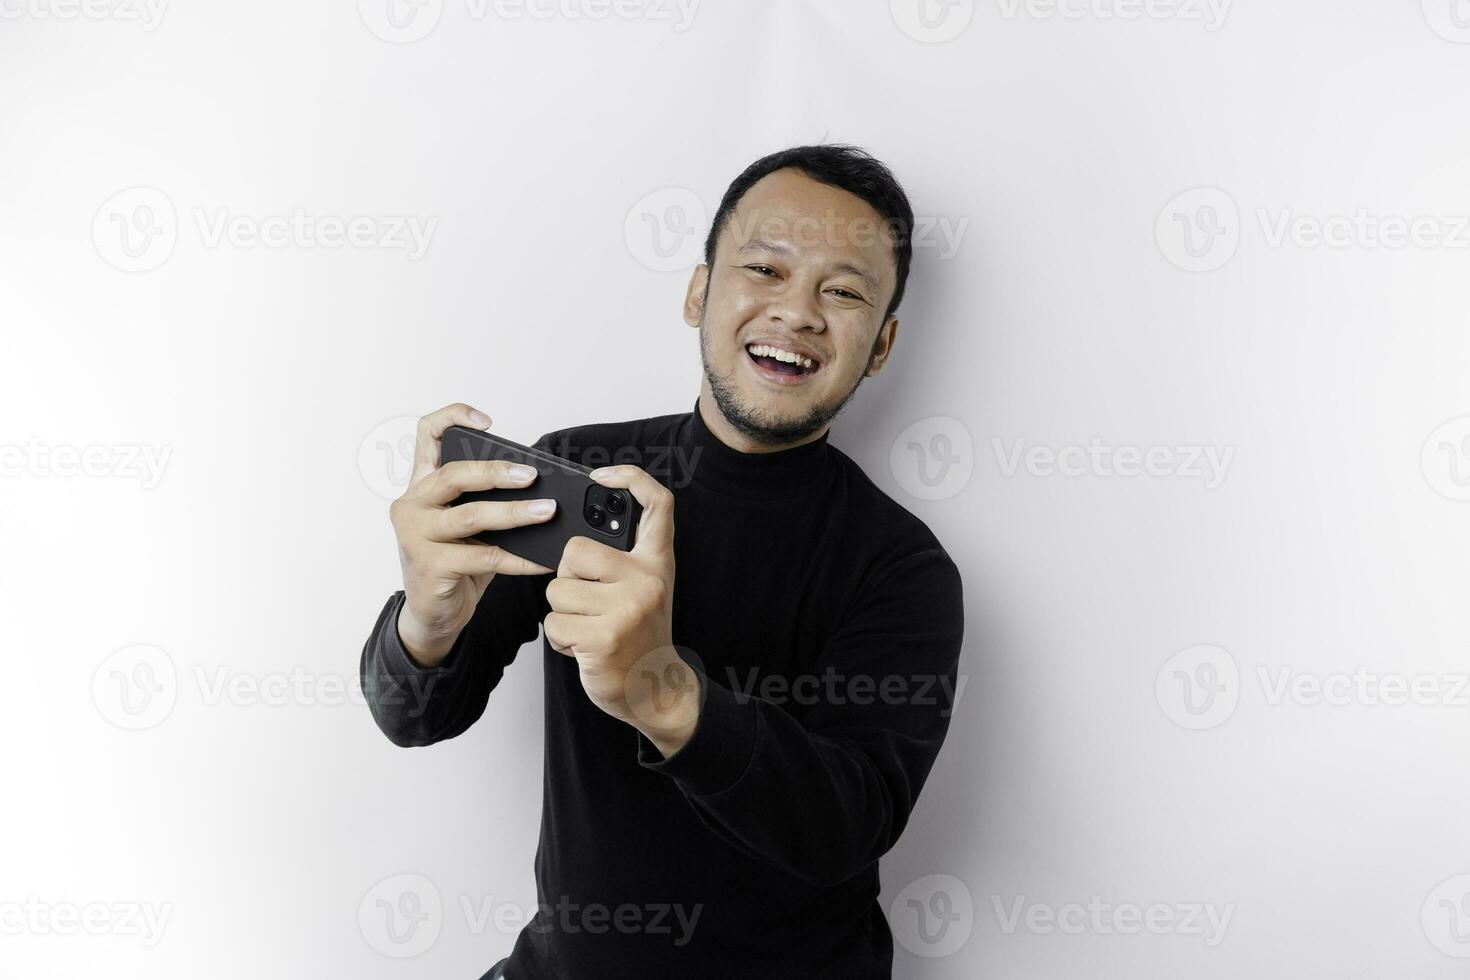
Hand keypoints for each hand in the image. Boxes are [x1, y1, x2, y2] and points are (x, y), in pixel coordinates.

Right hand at [389, 403, 557, 666]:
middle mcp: (412, 504)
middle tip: (532, 475)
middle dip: (496, 472)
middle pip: (453, 474)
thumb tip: (539, 488)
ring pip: (471, 516)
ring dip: (514, 513)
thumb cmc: (453, 562)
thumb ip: (486, 501)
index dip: (453, 417)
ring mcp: (416, 535)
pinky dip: (519, 559)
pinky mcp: (430, 566)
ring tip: (547, 511)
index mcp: (421, 484)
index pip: (427, 434)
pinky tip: (542, 560)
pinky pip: (485, 557)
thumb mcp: (467, 525)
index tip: (487, 422)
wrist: (432, 613)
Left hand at [542, 465, 699, 756]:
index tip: (600, 476)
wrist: (657, 690)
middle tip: (590, 603)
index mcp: (656, 562)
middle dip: (567, 579)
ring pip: (557, 590)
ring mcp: (627, 608)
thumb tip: (575, 538)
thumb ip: (622, 560)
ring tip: (589, 629)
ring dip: (563, 614)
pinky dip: (560, 639)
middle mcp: (646, 580)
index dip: (629, 477)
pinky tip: (585, 648)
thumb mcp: (646, 589)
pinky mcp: (603, 637)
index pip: (657, 503)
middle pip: (575, 551)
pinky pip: (555, 623)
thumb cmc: (641, 637)